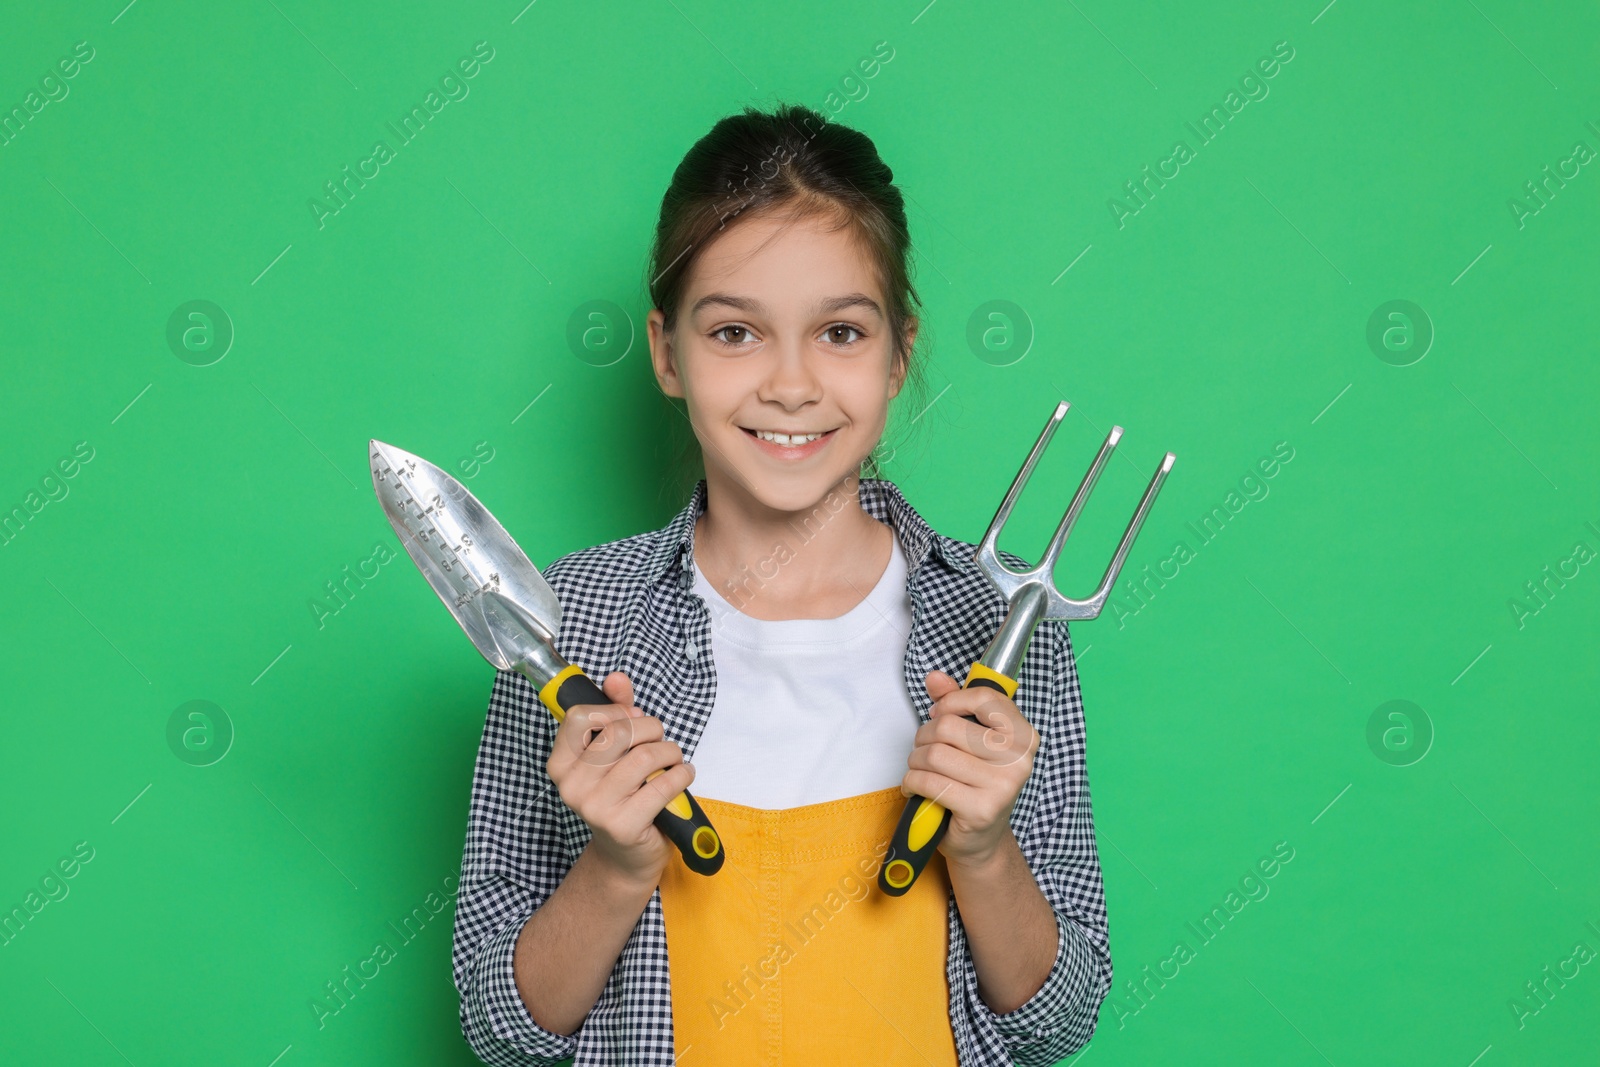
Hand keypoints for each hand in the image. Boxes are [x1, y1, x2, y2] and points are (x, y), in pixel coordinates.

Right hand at [546, 670, 694, 887]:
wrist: (627, 855)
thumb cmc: (622, 795)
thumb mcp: (615, 752)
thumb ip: (615, 711)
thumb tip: (616, 678)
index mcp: (561, 764)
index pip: (581, 716)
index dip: (615, 709)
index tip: (632, 716)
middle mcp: (571, 786)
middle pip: (619, 731)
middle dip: (651, 728)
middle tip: (660, 739)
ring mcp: (594, 807)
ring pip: (644, 756)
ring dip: (671, 751)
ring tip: (674, 759)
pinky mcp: (623, 825)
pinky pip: (662, 784)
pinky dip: (682, 774)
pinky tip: (683, 775)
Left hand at [901, 669, 1039, 869]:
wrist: (981, 839)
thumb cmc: (975, 784)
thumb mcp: (970, 740)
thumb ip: (954, 704)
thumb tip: (935, 677)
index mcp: (1023, 736)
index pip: (983, 698)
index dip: (951, 702)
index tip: (939, 714)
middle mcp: (1019, 759)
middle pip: (948, 726)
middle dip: (923, 737)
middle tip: (924, 750)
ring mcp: (1003, 786)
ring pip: (934, 754)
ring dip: (914, 762)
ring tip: (919, 770)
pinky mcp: (980, 809)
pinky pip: (928, 782)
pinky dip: (911, 783)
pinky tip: (916, 788)